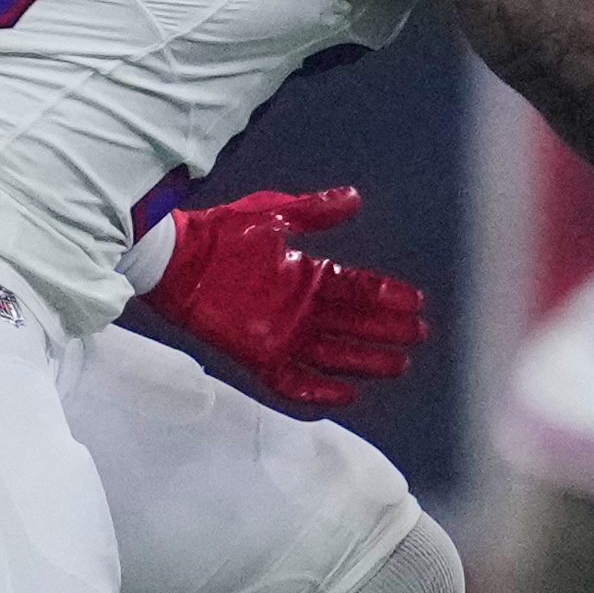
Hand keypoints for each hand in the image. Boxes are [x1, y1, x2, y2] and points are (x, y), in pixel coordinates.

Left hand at [150, 188, 429, 412]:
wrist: (175, 260)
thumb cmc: (221, 233)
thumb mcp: (275, 214)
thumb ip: (315, 210)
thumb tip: (356, 197)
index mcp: (308, 275)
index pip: (358, 288)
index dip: (387, 295)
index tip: (417, 301)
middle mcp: (301, 309)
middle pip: (354, 324)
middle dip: (387, 330)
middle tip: (418, 335)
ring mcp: (282, 334)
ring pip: (334, 354)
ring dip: (365, 360)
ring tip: (398, 365)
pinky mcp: (258, 356)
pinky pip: (292, 381)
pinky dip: (317, 392)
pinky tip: (345, 395)